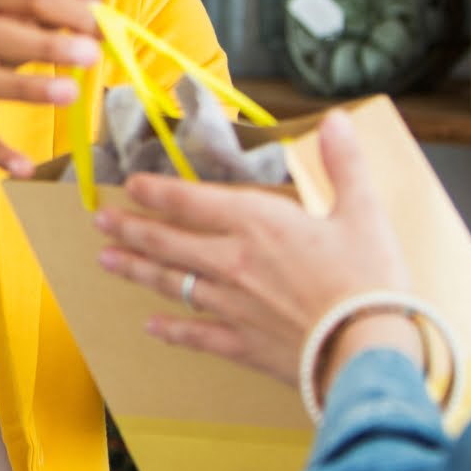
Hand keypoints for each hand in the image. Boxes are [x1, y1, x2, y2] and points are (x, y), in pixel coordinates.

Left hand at [91, 110, 409, 387]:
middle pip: (169, 242)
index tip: (130, 186)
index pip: (192, 202)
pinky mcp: (242, 344)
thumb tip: (337, 121)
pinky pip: (196, 335)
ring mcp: (232, 305)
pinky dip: (171, 331)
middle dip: (131, 229)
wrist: (368, 349)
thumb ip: (345, 164)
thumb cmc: (370, 281)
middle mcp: (233, 262)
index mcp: (258, 224)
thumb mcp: (364, 212)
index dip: (157, 192)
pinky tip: (151, 327)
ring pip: (172, 284)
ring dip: (137, 270)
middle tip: (101, 222)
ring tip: (107, 261)